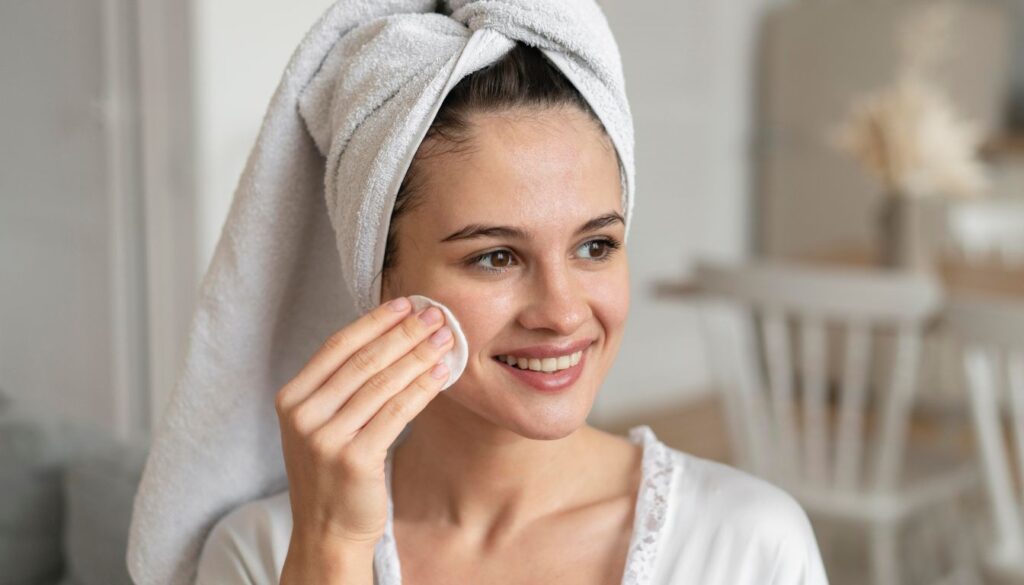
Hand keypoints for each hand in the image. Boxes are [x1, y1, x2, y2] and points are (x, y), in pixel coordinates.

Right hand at [274, 296, 453, 547]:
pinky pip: (397, 412)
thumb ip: (341, 383)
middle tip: (436, 315)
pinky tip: (442, 373)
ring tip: (447, 338)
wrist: (328, 528)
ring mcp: (325, 438)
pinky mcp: (353, 459)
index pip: (337, 346)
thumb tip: (390, 332)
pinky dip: (423, 387)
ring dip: (419, 355)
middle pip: (363, 360)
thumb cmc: (333, 469)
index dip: (374, 321)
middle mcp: (303, 415)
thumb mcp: (321, 422)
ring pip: (383, 383)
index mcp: (292, 398)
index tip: (406, 303)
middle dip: (405, 333)